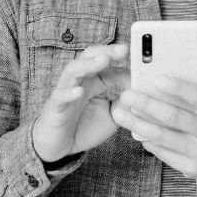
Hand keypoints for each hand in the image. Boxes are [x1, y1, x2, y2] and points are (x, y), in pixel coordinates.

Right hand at [32, 44, 130, 163]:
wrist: (60, 147)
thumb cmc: (84, 127)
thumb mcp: (111, 115)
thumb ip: (124, 104)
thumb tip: (141, 95)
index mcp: (93, 82)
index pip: (107, 66)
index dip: (123, 65)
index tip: (141, 64)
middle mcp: (79, 82)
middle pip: (89, 57)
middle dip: (106, 51)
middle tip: (124, 49)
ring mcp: (65, 92)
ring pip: (73, 70)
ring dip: (88, 64)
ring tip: (103, 60)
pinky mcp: (55, 107)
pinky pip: (60, 96)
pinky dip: (69, 92)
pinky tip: (79, 91)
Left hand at [112, 70, 196, 186]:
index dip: (176, 88)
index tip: (156, 80)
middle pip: (173, 117)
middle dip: (146, 104)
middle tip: (126, 94)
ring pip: (163, 136)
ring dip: (137, 123)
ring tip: (120, 112)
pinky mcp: (191, 168)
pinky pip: (163, 152)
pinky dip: (147, 140)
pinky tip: (135, 129)